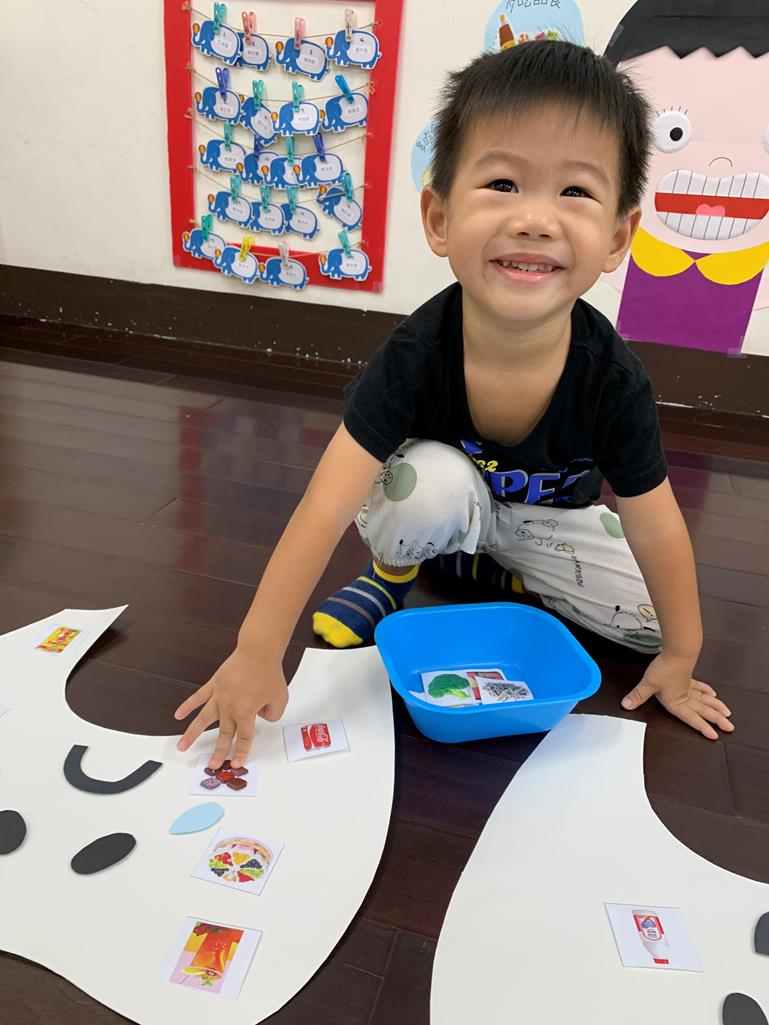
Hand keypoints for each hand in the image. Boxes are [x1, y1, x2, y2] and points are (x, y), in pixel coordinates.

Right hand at [174, 647, 287, 768]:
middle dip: (218, 752)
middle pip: (223, 734)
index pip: (244, 737)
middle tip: (212, 765)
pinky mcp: (214, 684)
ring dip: (191, 734)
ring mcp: (219, 696)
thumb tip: (261, 716)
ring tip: (181, 747)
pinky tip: (177, 715)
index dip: (241, 752)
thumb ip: (273, 714)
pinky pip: (198, 697)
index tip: (237, 763)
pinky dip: (187, 706)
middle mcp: (229, 708)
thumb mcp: (280, 699)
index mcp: (245, 713)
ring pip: (203, 720)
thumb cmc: (269, 674)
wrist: (258, 652)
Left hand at [621, 652, 733, 740]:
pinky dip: (707, 691)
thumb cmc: (665, 668)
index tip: (714, 735)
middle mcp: (686, 696)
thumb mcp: (649, 683)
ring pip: (706, 700)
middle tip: (730, 727)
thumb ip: (637, 695)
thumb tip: (626, 705)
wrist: (678, 651)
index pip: (691, 718)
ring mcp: (689, 686)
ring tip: (727, 714)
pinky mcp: (689, 676)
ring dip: (716, 707)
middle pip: (704, 710)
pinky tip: (713, 693)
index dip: (702, 727)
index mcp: (677, 702)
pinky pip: (700, 687)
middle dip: (716, 719)